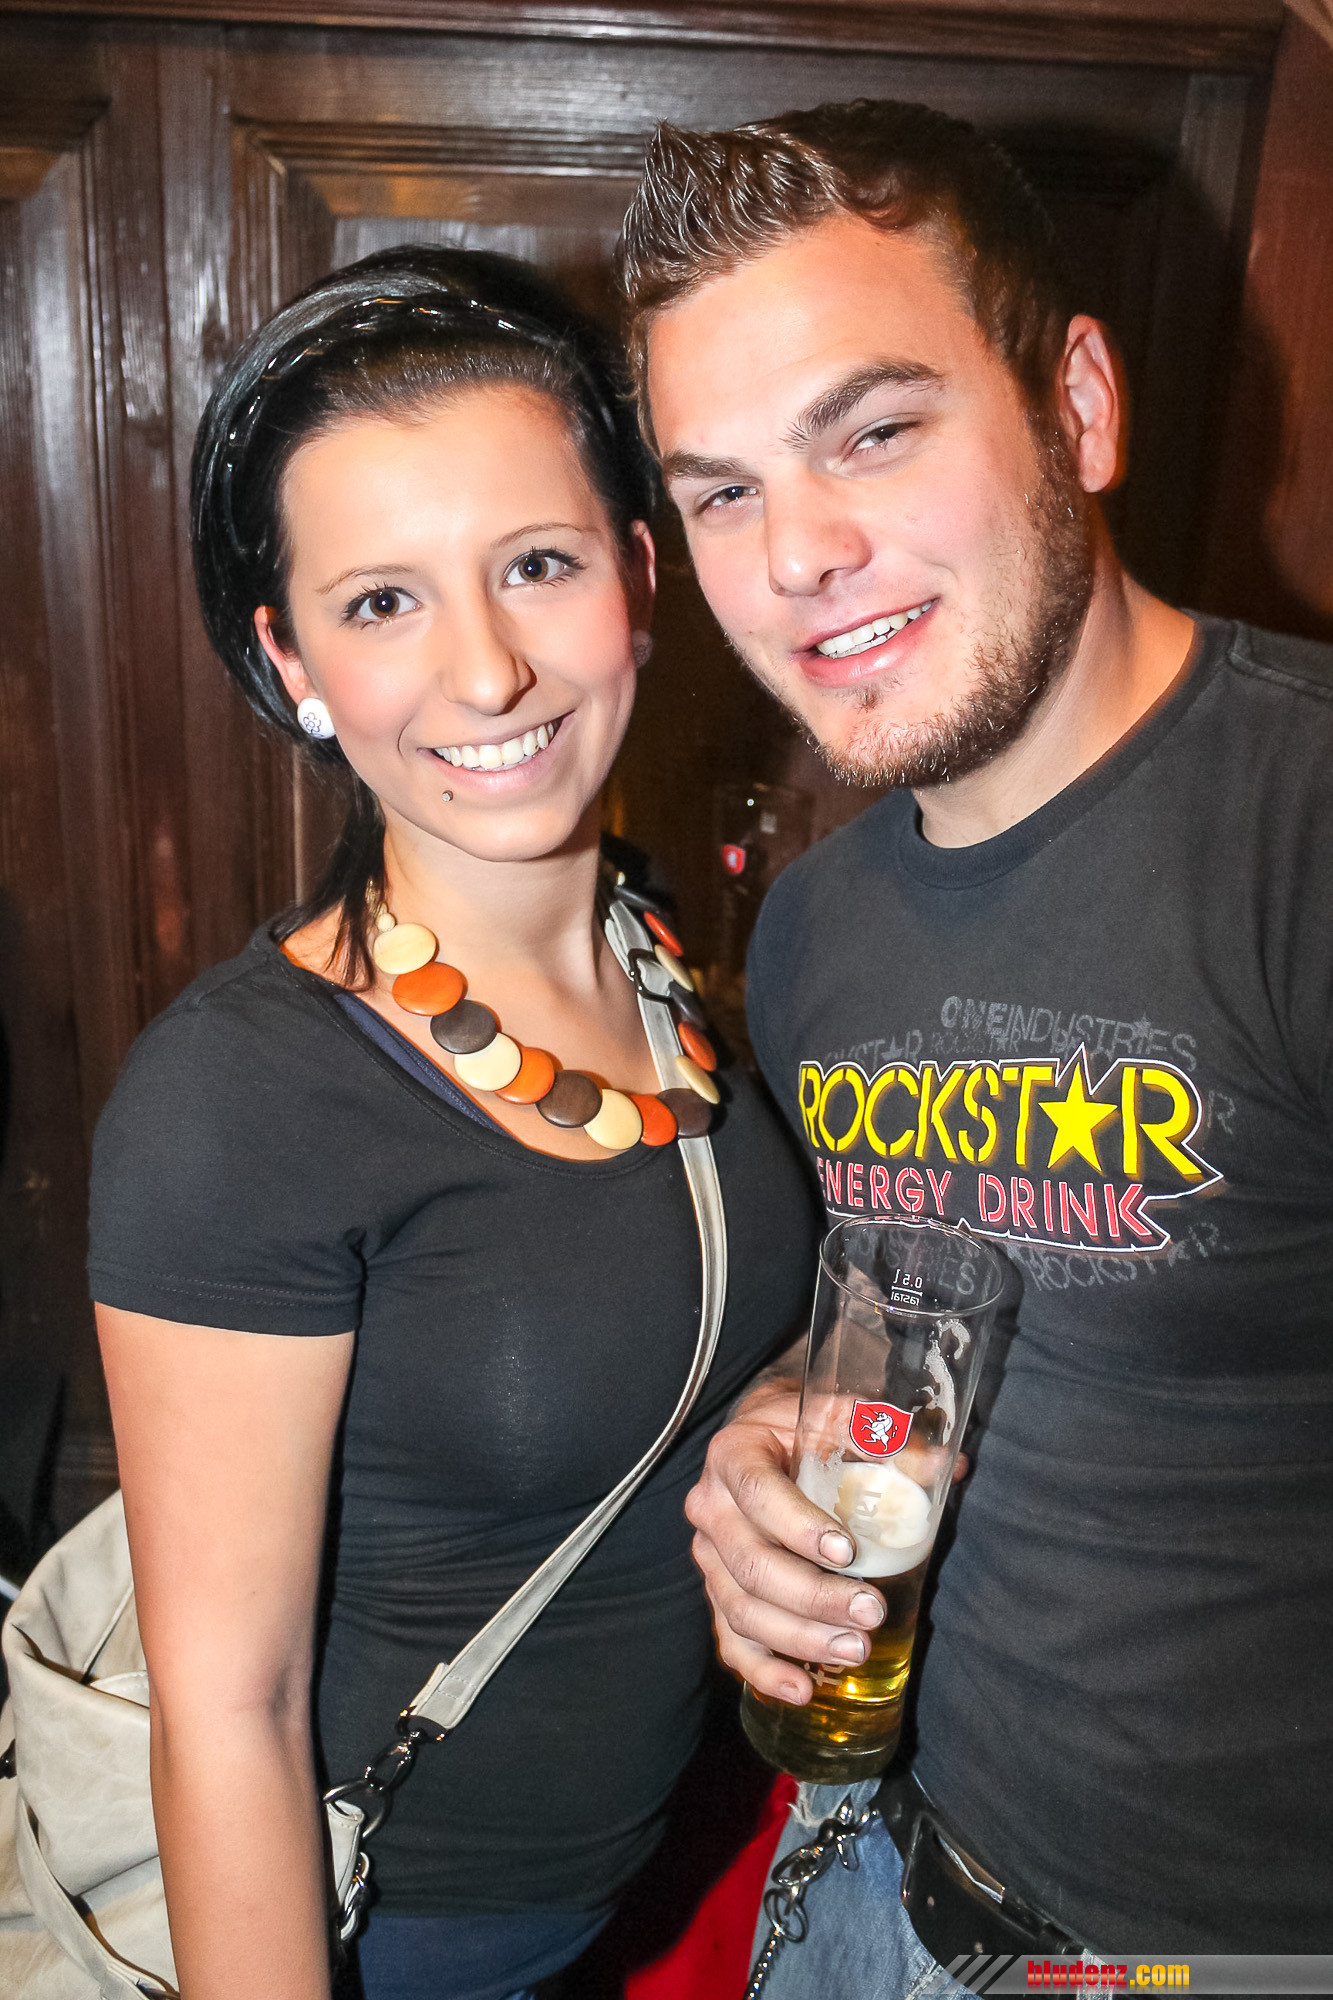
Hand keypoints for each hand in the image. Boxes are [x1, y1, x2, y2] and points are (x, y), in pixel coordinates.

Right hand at [685, 1384, 886, 1706]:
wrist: (764, 1439)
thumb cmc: (806, 1430)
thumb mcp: (840, 1417)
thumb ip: (887, 1437)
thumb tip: (945, 1467)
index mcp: (734, 1456)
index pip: (759, 1495)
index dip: (799, 1527)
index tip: (848, 1552)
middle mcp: (711, 1508)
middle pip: (752, 1565)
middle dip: (813, 1598)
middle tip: (871, 1612)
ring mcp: (710, 1557)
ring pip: (742, 1610)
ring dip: (799, 1639)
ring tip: (855, 1651)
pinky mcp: (718, 1592)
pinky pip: (730, 1640)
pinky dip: (763, 1671)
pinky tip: (802, 1690)